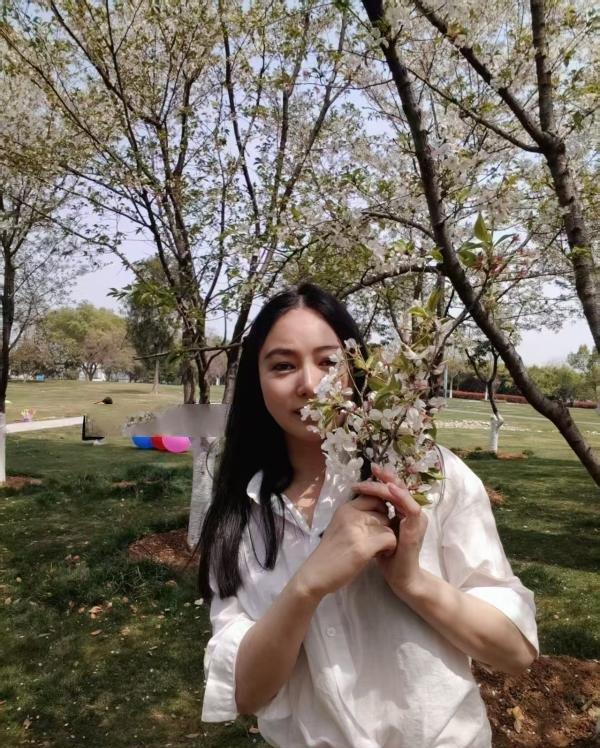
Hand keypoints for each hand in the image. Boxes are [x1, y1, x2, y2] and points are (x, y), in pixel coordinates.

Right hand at [295, 496, 396, 599]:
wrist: (315, 574)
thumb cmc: (330, 552)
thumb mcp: (341, 526)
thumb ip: (357, 516)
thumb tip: (382, 510)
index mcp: (345, 508)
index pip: (373, 496)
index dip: (381, 509)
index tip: (378, 523)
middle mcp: (351, 514)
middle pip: (383, 511)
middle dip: (385, 525)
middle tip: (377, 539)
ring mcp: (356, 530)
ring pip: (389, 525)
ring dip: (388, 538)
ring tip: (378, 549)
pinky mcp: (363, 547)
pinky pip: (390, 539)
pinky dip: (389, 548)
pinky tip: (380, 555)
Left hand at [351, 464, 427, 598]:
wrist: (401, 578)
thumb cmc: (388, 557)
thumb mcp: (378, 531)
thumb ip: (375, 517)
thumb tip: (361, 502)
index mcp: (403, 512)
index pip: (394, 490)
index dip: (383, 479)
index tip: (369, 471)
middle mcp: (412, 512)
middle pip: (399, 487)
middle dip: (385, 476)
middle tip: (372, 467)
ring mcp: (416, 519)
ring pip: (403, 494)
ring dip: (389, 483)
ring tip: (377, 474)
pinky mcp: (416, 528)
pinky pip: (410, 507)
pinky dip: (401, 496)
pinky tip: (389, 489)